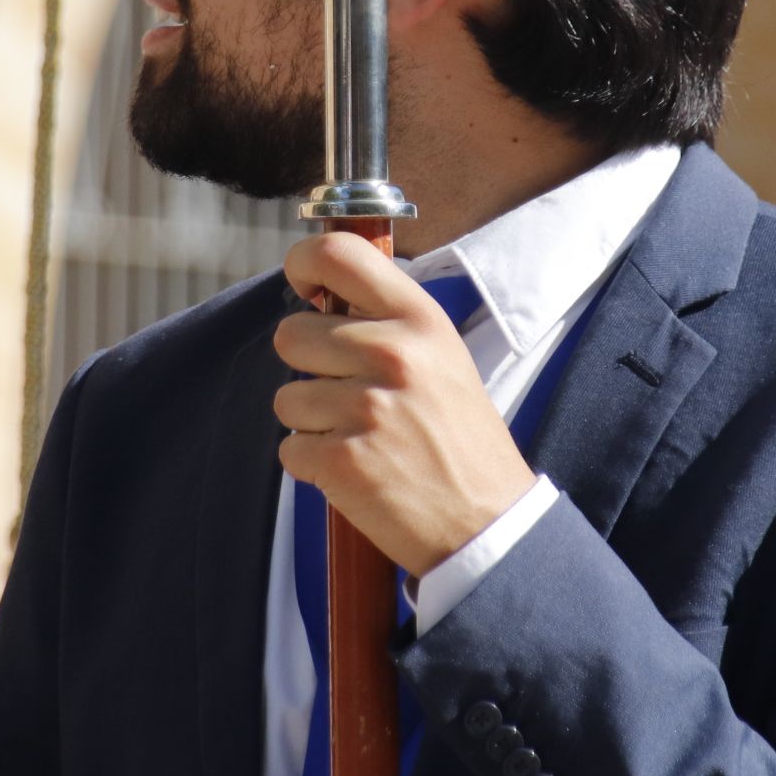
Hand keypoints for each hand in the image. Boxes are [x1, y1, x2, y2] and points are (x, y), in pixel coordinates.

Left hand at [273, 233, 538, 576]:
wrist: (488, 522)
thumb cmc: (459, 438)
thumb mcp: (442, 356)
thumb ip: (386, 320)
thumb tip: (320, 291)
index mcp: (420, 320)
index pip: (338, 253)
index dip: (303, 263)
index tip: (304, 287)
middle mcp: (393, 354)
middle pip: (291, 334)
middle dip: (308, 367)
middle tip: (349, 393)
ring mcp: (367, 408)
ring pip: (287, 397)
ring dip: (312, 421)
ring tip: (363, 437)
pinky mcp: (343, 460)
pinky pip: (291, 448)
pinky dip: (314, 465)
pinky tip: (358, 469)